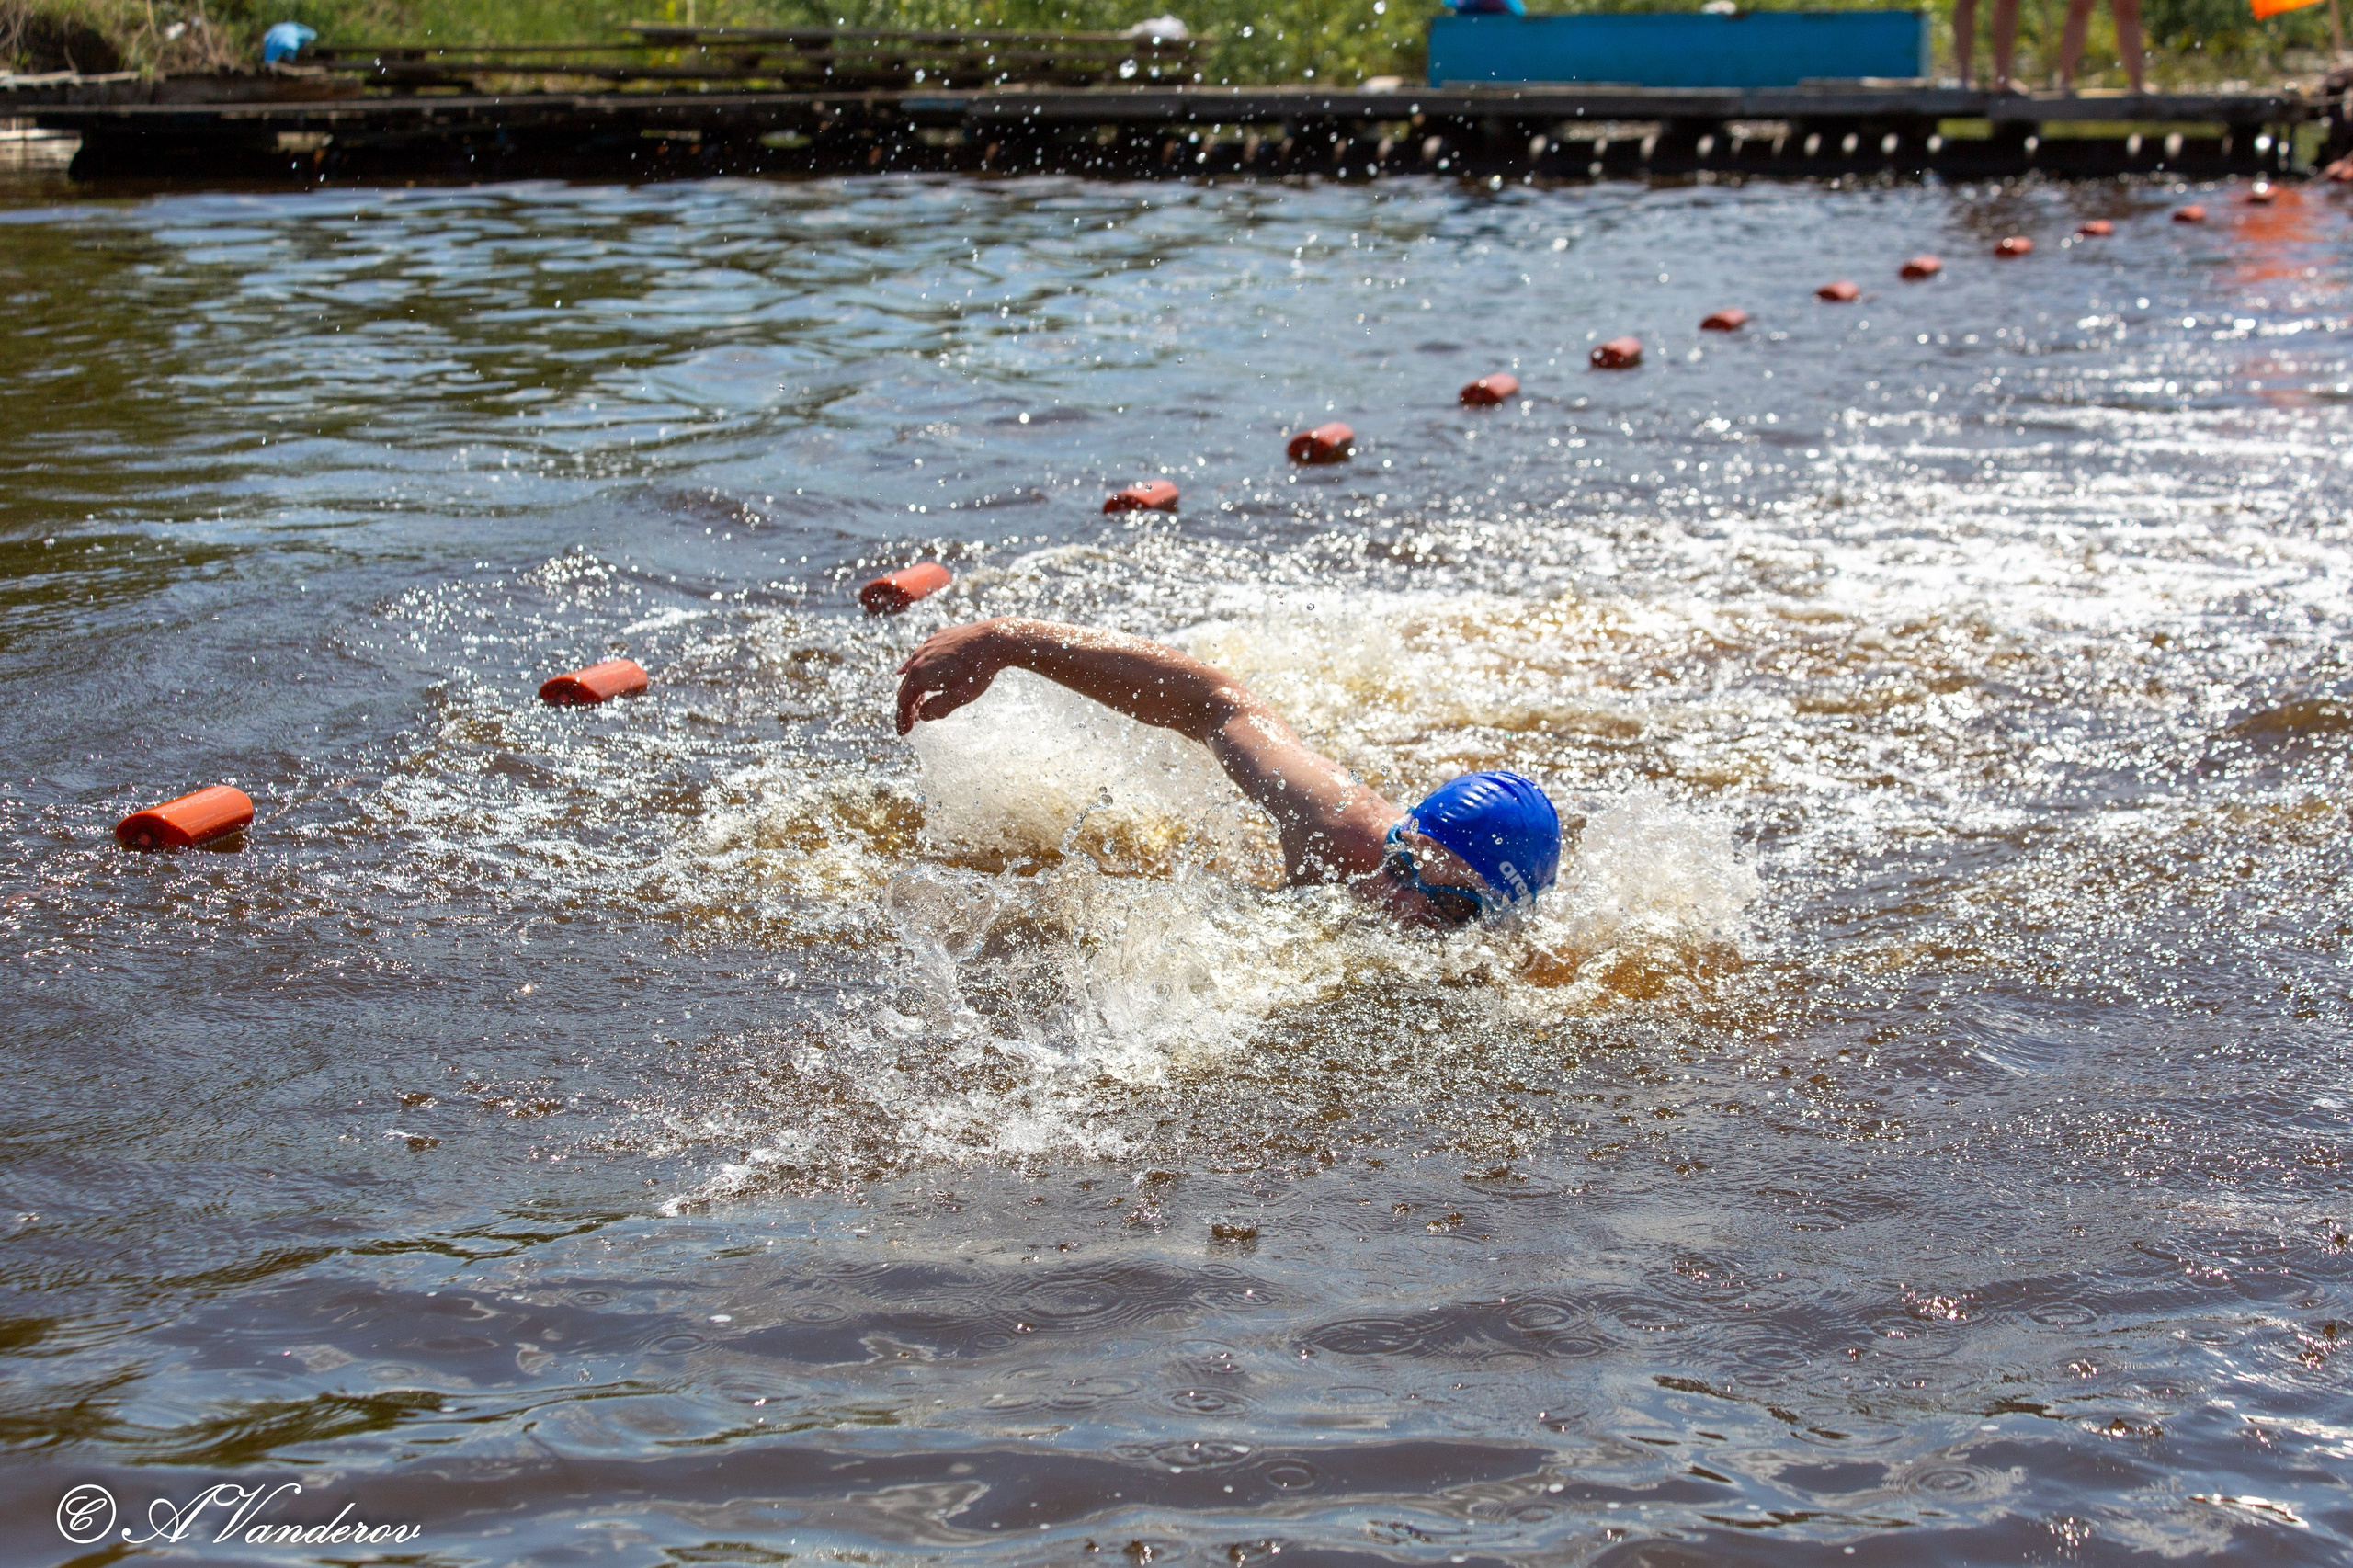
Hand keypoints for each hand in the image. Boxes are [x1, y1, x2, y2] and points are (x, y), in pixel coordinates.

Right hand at [894, 618, 1014, 734]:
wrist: (995, 639)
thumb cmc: (978, 671)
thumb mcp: (959, 698)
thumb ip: (938, 709)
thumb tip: (923, 715)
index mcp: (920, 674)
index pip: (903, 701)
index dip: (903, 719)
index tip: (904, 733)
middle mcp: (918, 658)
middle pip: (906, 686)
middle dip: (907, 706)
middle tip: (911, 723)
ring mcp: (927, 645)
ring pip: (913, 670)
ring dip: (913, 688)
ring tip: (916, 703)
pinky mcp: (938, 637)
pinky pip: (921, 655)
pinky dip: (916, 668)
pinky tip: (907, 670)